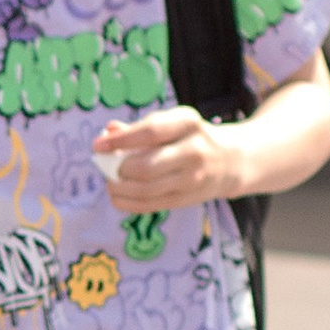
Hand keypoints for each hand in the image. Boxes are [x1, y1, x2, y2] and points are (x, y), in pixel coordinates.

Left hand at [92, 105, 236, 208]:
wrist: (231, 161)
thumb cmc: (191, 137)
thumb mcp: (172, 123)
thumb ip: (139, 127)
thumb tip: (108, 132)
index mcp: (188, 123)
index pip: (151, 131)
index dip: (120, 140)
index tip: (97, 145)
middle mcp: (194, 151)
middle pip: (146, 166)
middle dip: (119, 169)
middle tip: (108, 166)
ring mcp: (192, 179)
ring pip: (145, 190)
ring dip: (119, 188)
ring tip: (110, 182)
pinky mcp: (187, 199)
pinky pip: (150, 205)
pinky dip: (127, 203)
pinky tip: (118, 195)